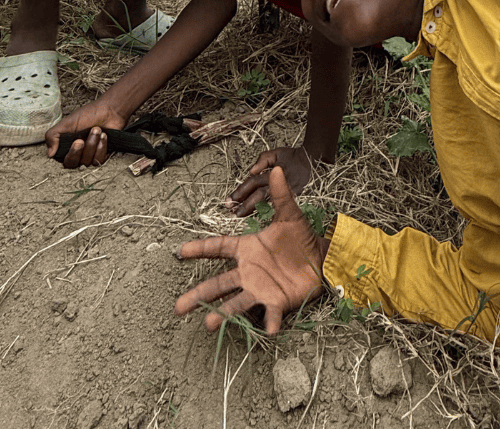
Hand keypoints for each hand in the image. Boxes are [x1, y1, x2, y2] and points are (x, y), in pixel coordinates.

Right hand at [45, 100, 126, 167]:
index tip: (77, 141)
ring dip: (93, 144)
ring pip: (87, 162)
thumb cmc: (88, 115)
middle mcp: (77, 153)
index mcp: (66, 147)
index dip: (71, 153)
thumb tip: (49, 154)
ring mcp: (89, 155)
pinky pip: (99, 160)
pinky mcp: (101, 155)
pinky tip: (104, 136)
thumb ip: (53, 136)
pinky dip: (102, 146)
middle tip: (84, 138)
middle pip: (74, 164)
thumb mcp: (66, 123)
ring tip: (96, 130)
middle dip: (81, 150)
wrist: (109, 111)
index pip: (63, 161)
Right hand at [175, 166, 325, 333]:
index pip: (219, 248)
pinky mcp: (276, 302)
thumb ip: (281, 194)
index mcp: (248, 249)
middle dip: (198, 295)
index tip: (180, 251)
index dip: (200, 248)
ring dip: (223, 313)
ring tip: (208, 324)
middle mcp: (248, 272)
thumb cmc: (301, 238)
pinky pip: (270, 313)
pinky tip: (268, 331)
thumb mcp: (291, 214)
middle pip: (218, 284)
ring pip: (236, 303)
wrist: (321, 259)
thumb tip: (276, 168)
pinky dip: (268, 322)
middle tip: (178, 307)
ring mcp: (260, 288)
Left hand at [228, 145, 312, 216]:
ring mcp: (288, 193)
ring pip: (268, 204)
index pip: (254, 182)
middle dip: (244, 205)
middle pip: (259, 196)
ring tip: (241, 216)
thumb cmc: (295, 157)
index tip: (230, 199)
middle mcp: (280, 184)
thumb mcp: (278, 153)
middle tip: (232, 212)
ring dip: (254, 210)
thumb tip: (252, 171)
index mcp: (274, 173)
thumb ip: (263, 159)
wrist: (314, 161)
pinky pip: (279, 209)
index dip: (241, 190)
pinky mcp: (294, 200)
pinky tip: (260, 222)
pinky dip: (268, 214)